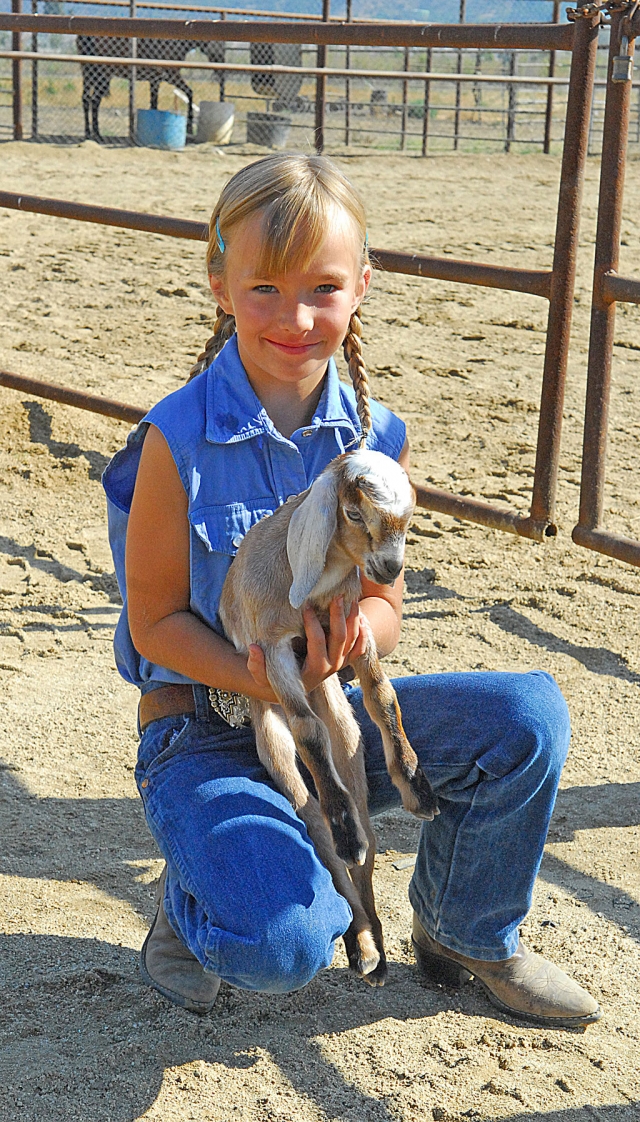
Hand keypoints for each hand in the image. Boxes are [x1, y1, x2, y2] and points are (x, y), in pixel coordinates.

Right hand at [246, 597, 366, 700]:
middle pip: (340, 638)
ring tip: (350, 598)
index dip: (312, 624)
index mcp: (313, 670)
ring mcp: (341, 663)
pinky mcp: (345, 659)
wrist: (288, 686)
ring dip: (353, 618)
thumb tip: (253, 648)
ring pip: (354, 638)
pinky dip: (363, 631)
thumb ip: (256, 664)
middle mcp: (331, 667)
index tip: (305, 606)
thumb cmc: (274, 676)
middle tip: (336, 596)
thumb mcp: (261, 674)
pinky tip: (359, 615)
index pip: (317, 643)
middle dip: (338, 615)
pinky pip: (360, 645)